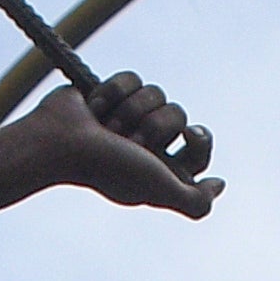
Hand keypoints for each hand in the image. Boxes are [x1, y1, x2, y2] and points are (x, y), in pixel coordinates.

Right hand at [32, 73, 218, 219]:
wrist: (60, 141)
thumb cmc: (108, 168)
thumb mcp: (160, 191)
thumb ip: (195, 202)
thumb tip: (219, 183)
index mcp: (160, 170)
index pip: (200, 146)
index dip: (201, 138)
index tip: (190, 133)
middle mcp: (147, 146)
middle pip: (178, 114)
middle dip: (153, 125)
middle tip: (128, 142)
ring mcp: (128, 120)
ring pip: (156, 93)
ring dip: (131, 109)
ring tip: (108, 126)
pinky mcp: (112, 96)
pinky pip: (133, 79)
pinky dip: (114, 91)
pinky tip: (95, 108)